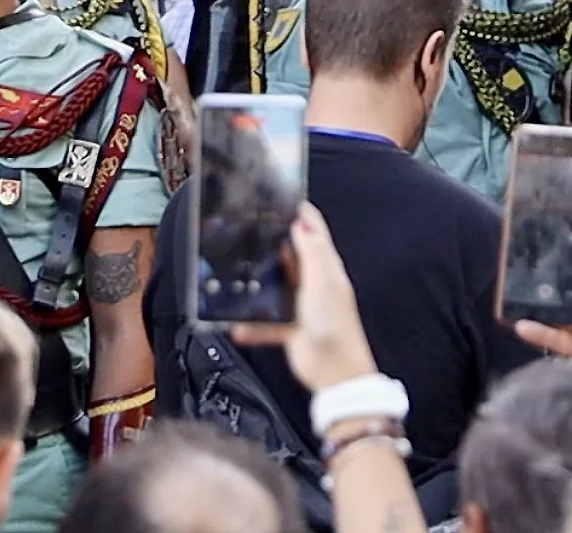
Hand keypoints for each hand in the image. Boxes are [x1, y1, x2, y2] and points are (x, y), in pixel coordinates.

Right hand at [232, 205, 379, 391]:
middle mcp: (315, 285)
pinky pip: (266, 323)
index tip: (287, 200)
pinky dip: (252, 325)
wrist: (334, 370)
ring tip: (241, 269)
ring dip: (262, 281)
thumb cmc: (335, 324)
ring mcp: (302, 306)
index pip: (316, 234)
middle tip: (255, 229)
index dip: (303, 216)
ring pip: (278, 286)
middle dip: (277, 244)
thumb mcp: (323, 281)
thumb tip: (302, 224)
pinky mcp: (291, 328)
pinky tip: (236, 325)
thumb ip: (312, 253)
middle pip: (294, 257)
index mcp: (327, 269)